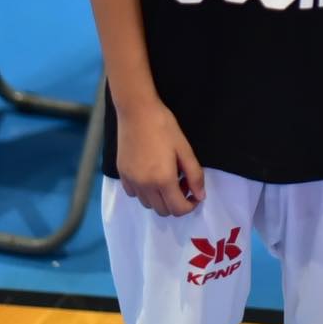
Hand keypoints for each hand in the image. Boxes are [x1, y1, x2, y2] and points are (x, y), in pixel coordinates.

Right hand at [115, 100, 204, 216]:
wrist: (137, 112)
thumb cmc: (164, 127)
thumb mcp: (185, 149)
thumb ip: (195, 175)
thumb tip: (200, 196)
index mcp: (163, 180)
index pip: (178, 209)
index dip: (190, 206)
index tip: (195, 194)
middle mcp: (145, 186)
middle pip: (163, 211)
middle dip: (177, 203)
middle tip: (183, 183)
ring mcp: (131, 181)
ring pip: (149, 205)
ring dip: (161, 199)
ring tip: (168, 178)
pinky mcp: (122, 175)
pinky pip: (135, 194)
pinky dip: (145, 192)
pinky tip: (151, 175)